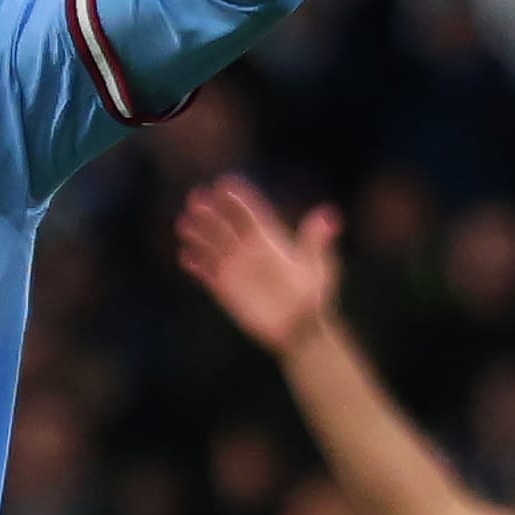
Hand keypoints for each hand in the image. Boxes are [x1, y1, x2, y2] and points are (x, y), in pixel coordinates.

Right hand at [176, 176, 341, 357]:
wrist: (300, 331)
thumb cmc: (314, 297)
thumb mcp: (319, 266)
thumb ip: (317, 241)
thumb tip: (330, 214)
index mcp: (269, 240)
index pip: (250, 214)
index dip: (238, 199)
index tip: (225, 183)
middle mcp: (247, 250)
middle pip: (224, 225)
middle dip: (210, 211)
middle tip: (196, 197)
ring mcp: (234, 268)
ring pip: (210, 245)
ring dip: (197, 234)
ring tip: (184, 224)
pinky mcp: (224, 288)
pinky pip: (205, 273)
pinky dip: (195, 265)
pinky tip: (186, 258)